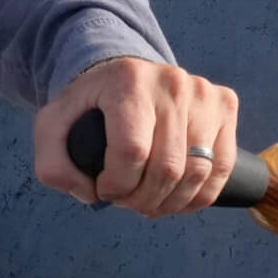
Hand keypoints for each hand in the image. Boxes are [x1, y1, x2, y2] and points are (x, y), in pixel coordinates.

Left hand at [31, 56, 238, 217]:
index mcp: (127, 81)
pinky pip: (221, 169)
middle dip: (143, 199)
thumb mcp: (53, 126)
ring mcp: (203, 93)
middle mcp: (171, 82)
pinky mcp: (225, 105)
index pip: (132, 152)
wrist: (126, 75)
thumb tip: (90, 195)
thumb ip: (52, 165)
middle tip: (127, 201)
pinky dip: (199, 196)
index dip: (117, 185)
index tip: (104, 189)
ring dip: (171, 203)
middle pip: (167, 168)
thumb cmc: (91, 105)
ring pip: (198, 173)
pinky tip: (176, 198)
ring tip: (149, 202)